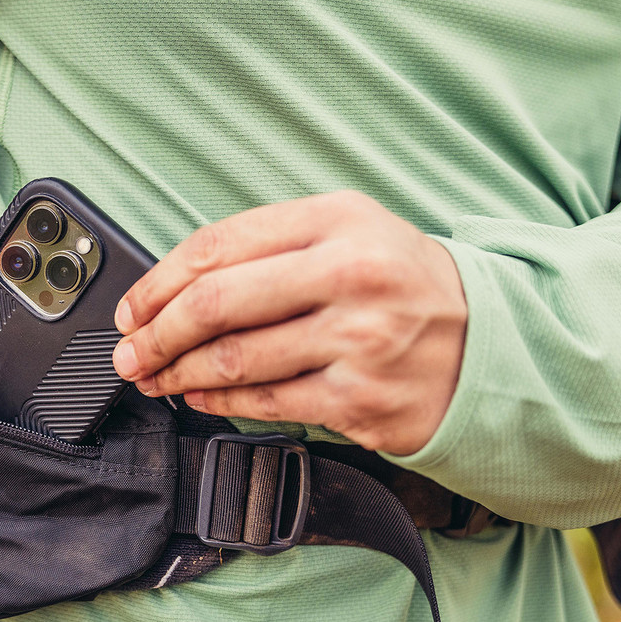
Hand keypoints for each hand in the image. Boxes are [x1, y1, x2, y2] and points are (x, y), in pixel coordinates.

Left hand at [112, 191, 466, 454]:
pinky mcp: (360, 399)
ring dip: (175, 372)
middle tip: (129, 350)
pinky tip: (195, 396)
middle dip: (155, 333)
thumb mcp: (349, 230)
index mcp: (338, 220)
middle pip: (216, 304)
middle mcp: (350, 274)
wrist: (491, 343)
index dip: (159, 280)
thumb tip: (177, 284)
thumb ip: (271, 243)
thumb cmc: (402, 284)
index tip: (133, 306)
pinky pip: (265, 402)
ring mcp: (358, 340)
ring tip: (152, 375)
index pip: (219, 245)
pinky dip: (215, 401)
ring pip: (233, 359)